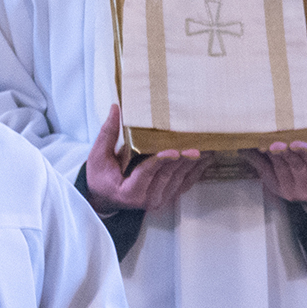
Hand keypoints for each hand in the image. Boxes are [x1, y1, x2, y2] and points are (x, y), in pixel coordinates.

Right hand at [83, 105, 210, 214]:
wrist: (104, 198)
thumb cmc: (100, 177)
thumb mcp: (98, 156)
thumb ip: (108, 133)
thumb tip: (115, 107)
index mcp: (129, 191)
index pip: (147, 173)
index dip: (160, 161)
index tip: (174, 151)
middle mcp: (146, 199)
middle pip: (168, 175)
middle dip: (184, 160)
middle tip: (197, 146)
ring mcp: (158, 200)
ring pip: (179, 180)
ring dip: (194, 165)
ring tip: (208, 149)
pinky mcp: (166, 198)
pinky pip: (184, 185)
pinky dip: (196, 172)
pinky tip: (206, 160)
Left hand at [243, 121, 306, 203]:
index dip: (306, 153)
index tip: (294, 143)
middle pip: (295, 165)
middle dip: (283, 153)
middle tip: (273, 142)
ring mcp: (292, 190)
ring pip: (278, 168)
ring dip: (267, 152)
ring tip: (259, 139)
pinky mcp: (277, 189)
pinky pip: (264, 172)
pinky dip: (255, 158)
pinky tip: (247, 147)